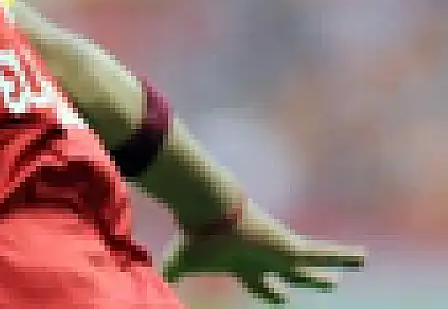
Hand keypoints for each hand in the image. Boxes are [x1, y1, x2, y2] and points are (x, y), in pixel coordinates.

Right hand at [161, 201, 365, 304]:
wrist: (207, 212)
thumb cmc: (195, 239)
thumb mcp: (177, 265)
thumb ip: (164, 279)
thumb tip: (145, 292)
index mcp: (243, 265)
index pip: (261, 282)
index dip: (270, 291)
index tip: (281, 296)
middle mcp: (265, 257)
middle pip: (294, 273)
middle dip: (310, 280)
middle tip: (327, 284)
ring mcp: (280, 251)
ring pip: (316, 263)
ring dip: (337, 265)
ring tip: (361, 262)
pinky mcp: (292, 246)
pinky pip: (325, 253)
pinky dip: (345, 256)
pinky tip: (363, 258)